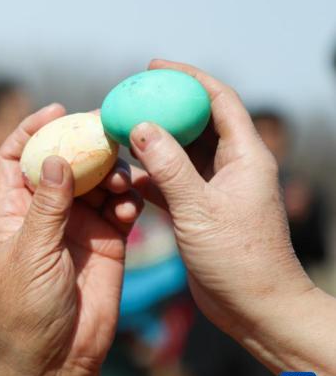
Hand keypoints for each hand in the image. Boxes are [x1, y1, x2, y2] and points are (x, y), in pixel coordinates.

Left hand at [0, 104, 141, 375]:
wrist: (54, 361)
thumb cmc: (24, 312)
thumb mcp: (28, 255)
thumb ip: (46, 207)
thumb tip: (56, 159)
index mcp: (14, 214)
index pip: (16, 159)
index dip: (30, 131)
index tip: (56, 112)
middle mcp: (46, 215)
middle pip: (63, 163)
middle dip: (82, 144)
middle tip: (107, 131)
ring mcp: (78, 227)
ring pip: (96, 182)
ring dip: (110, 172)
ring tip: (121, 179)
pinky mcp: (107, 243)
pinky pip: (121, 208)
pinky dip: (128, 199)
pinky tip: (131, 204)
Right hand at [127, 59, 311, 334]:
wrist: (254, 307)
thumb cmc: (238, 258)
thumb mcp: (199, 208)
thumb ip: (169, 167)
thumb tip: (139, 127)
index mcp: (245, 156)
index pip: (218, 100)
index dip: (188, 78)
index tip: (154, 68)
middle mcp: (232, 166)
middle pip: (197, 122)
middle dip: (165, 108)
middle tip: (130, 98)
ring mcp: (215, 189)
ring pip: (181, 153)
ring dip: (154, 143)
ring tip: (120, 132)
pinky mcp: (200, 210)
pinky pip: (172, 182)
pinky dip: (150, 176)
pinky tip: (126, 176)